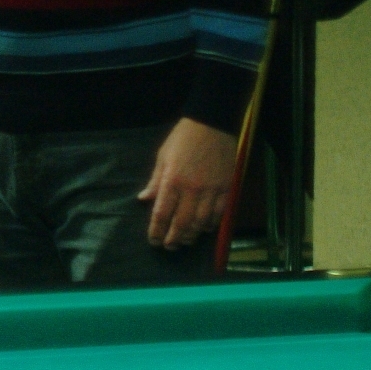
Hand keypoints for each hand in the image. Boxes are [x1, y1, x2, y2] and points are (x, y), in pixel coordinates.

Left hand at [138, 117, 237, 249]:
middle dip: (174, 239)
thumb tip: (143, 200)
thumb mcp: (163, 157)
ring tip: (184, 240)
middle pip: (182, 223)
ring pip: (201, 222)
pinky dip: (211, 224)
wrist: (212, 123)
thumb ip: (155, 181)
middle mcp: (192, 189)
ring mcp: (211, 190)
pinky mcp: (226, 187)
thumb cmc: (183, 138)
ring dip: (192, 235)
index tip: (154, 240)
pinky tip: (204, 228)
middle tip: (169, 246)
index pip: (162, 214)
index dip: (156, 231)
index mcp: (172, 180)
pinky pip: (219, 213)